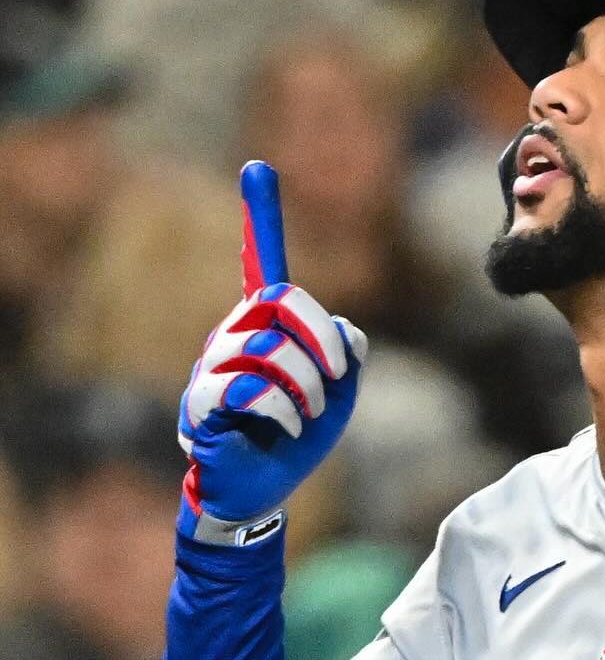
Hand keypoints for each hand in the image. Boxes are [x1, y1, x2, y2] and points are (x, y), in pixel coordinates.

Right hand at [178, 161, 366, 541]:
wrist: (261, 491)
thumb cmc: (294, 439)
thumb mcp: (339, 395)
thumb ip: (345, 356)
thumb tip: (346, 330)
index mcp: (265, 327)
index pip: (260, 266)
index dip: (258, 219)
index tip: (255, 168)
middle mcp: (234, 335)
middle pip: (282, 300)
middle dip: (320, 340)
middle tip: (332, 376)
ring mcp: (214, 367)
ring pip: (269, 349)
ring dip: (306, 390)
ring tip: (304, 417)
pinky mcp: (202, 404)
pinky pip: (248, 389)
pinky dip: (280, 412)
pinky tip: (281, 428)